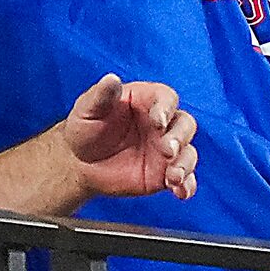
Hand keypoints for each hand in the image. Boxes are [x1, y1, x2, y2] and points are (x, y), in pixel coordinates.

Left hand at [61, 73, 198, 202]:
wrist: (80, 163)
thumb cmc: (84, 129)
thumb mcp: (87, 110)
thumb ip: (101, 95)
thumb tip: (111, 78)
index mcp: (144, 100)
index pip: (166, 97)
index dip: (165, 108)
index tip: (157, 121)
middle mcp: (161, 124)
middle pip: (185, 124)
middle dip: (180, 137)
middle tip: (166, 150)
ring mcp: (166, 149)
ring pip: (188, 152)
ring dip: (185, 164)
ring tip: (172, 177)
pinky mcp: (165, 172)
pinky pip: (186, 179)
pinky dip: (187, 185)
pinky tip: (181, 192)